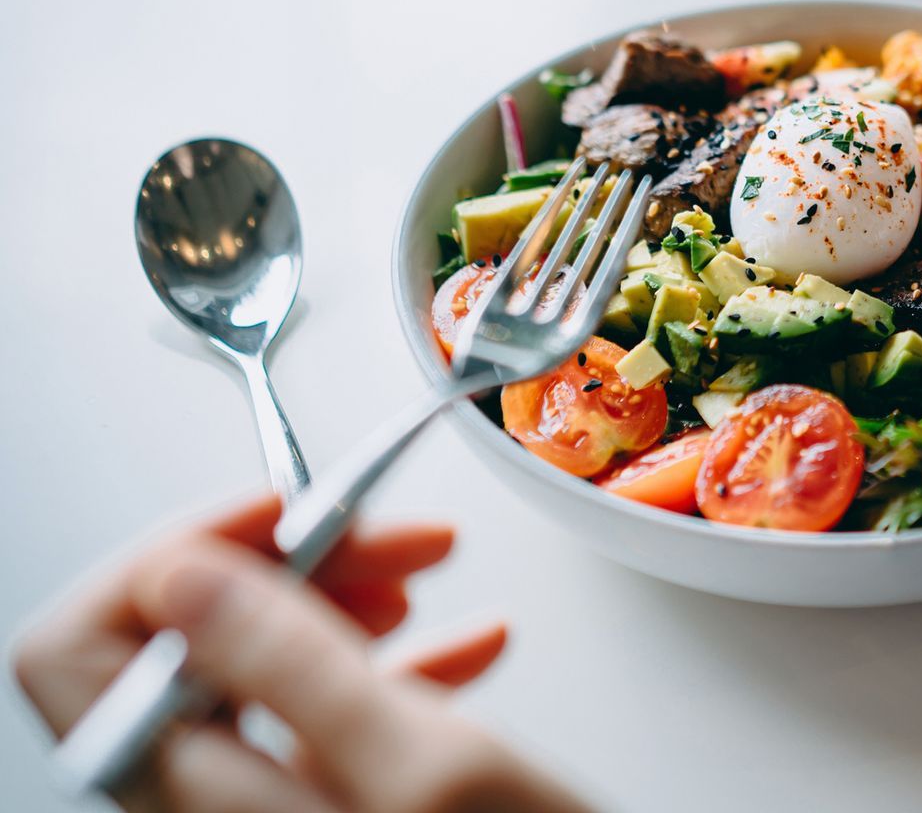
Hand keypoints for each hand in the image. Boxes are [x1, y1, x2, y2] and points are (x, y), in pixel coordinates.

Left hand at [13, 495, 588, 812]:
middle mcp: (210, 811)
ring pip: (252, 665)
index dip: (176, 555)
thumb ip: (296, 665)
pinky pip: (323, 713)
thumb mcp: (423, 764)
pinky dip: (394, 658)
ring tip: (421, 570)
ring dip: (340, 597)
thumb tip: (180, 576)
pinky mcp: (330, 811)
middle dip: (280, 563)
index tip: (284, 515)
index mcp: (200, 800)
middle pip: (174, 642)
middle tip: (379, 536)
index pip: (81, 649)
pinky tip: (464, 643)